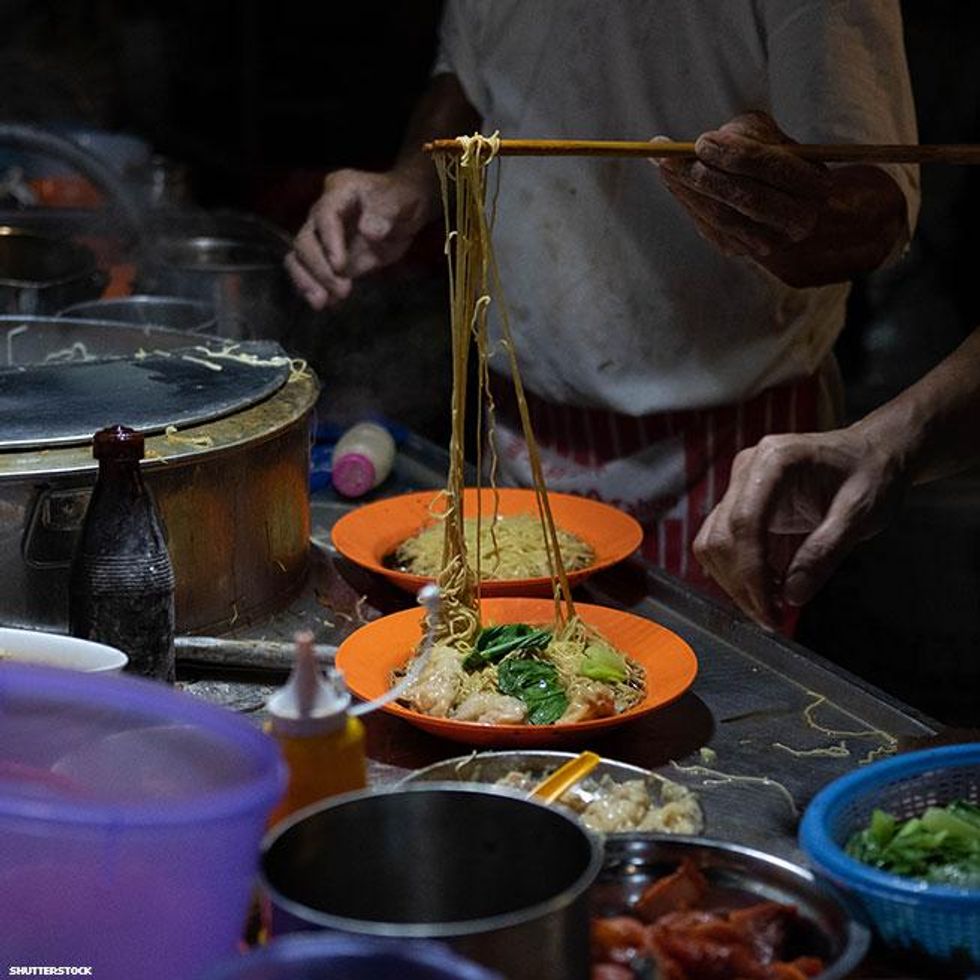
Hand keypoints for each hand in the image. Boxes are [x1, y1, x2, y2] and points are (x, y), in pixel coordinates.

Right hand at [285, 168, 434, 308]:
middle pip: (305, 240)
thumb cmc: (400, 199)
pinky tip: (327, 304)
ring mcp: (321, 237)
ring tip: (321, 303)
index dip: (329, 241)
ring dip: (307, 281)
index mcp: (339, 191)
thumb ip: (386, 212)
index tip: (340, 266)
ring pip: (299, 258)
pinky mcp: (326, 258)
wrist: (402, 214)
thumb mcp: (400, 201)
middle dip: (319, 268)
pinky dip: (315, 288)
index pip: (325, 215)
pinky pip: (310, 273)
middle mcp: (322, 213)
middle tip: (343, 290)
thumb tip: (370, 232)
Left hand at [657, 111, 831, 262]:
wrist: (773, 192)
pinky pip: (708, 227)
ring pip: (722, 217)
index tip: (702, 140)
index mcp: (815, 184)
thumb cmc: (768, 152)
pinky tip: (672, 179)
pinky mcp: (739, 250)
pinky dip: (686, 201)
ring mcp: (768, 242)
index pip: (773, 168)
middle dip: (706, 175)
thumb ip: (743, 135)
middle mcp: (797, 221)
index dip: (735, 154)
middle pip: (747, 198)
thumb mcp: (765, 133)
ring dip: (687, 189)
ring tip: (663, 162)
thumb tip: (700, 145)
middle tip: (671, 156)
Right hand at [693, 426, 907, 628]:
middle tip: (772, 618)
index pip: (744, 522)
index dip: (750, 572)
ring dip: (735, 581)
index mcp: (775, 461)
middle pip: (720, 537)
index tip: (769, 610)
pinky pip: (724, 543)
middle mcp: (747, 470)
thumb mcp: (860, 514)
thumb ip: (824, 552)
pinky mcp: (742, 504)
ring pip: (713, 544)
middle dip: (740, 584)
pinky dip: (739, 572)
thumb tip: (793, 595)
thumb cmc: (871, 474)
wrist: (873, 454)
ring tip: (771, 605)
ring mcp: (740, 486)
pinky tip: (768, 587)